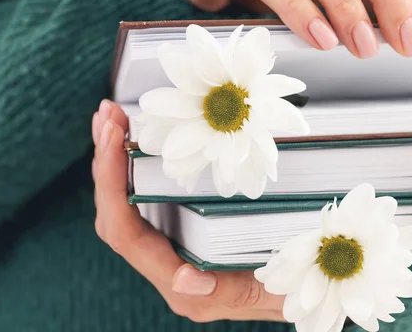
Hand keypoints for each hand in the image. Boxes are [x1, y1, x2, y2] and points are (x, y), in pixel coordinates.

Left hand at [91, 100, 284, 321]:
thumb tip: (183, 281)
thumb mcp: (265, 293)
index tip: (113, 140)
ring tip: (113, 120)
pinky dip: (134, 171)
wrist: (306, 295)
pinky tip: (138, 145)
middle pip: (116, 215)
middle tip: (107, 116)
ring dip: (115, 162)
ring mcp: (174, 253)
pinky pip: (145, 206)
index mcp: (181, 283)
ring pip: (127, 208)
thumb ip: (224, 291)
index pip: (126, 232)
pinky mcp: (184, 238)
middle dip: (105, 163)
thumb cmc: (292, 291)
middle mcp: (169, 268)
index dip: (112, 186)